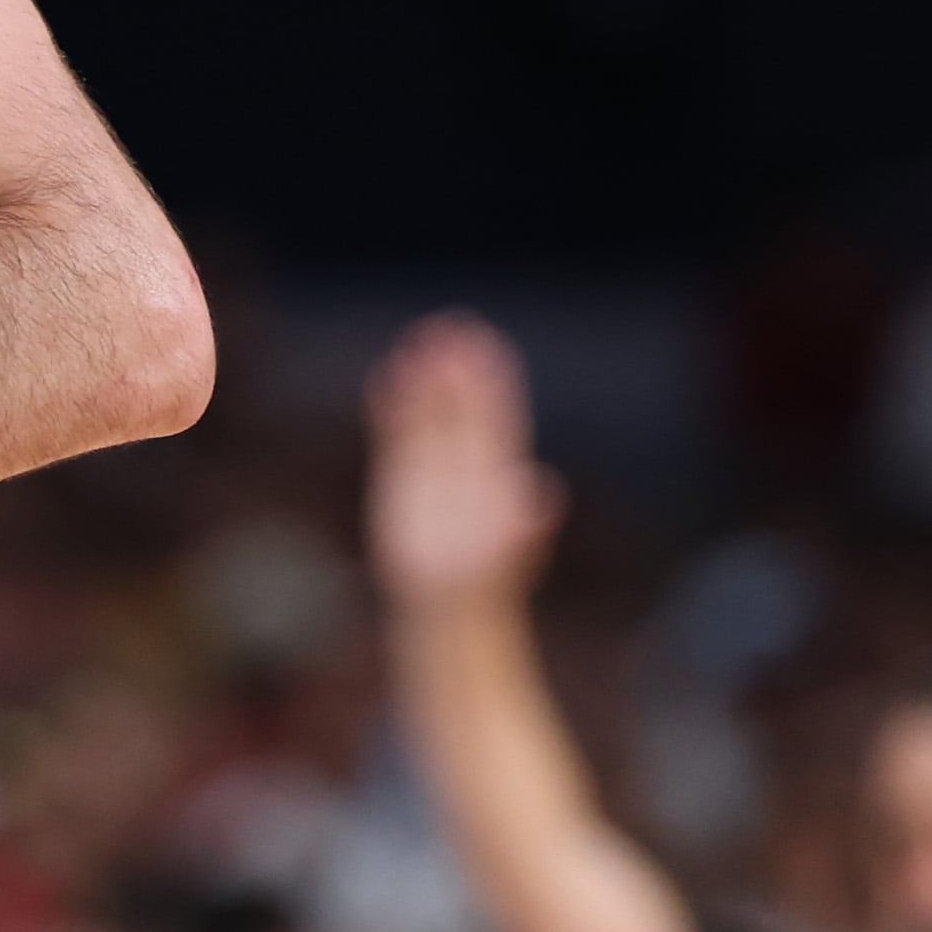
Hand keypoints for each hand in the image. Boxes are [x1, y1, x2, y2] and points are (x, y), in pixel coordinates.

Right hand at [366, 313, 564, 614]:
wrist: (449, 605)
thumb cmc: (485, 582)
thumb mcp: (509, 555)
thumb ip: (527, 523)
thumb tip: (547, 488)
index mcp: (499, 475)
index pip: (498, 417)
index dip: (493, 381)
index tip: (489, 344)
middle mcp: (467, 464)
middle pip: (462, 407)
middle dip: (457, 368)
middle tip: (452, 326)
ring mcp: (432, 469)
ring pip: (428, 414)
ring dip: (423, 379)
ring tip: (417, 341)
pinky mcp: (399, 479)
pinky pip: (393, 435)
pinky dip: (389, 406)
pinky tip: (384, 376)